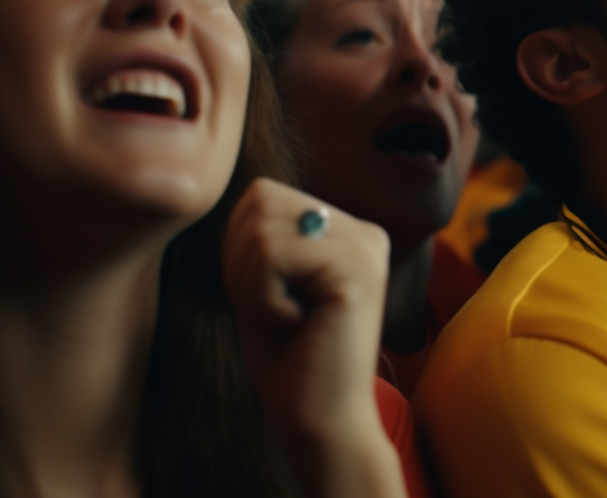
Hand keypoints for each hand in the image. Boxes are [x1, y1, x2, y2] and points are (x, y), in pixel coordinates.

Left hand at [222, 178, 401, 495]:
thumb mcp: (267, 282)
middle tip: (277, 311)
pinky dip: (262, 298)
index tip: (270, 296)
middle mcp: (364, 231)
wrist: (319, 419)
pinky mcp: (357, 270)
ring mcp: (366, 246)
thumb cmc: (287, 358)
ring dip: (252, 285)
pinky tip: (297, 325)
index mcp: (347, 230)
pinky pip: (272, 255)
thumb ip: (265, 233)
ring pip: (261, 229)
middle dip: (243, 264)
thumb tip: (253, 188)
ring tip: (288, 319)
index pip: (262, 195)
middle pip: (260, 201)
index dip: (240, 248)